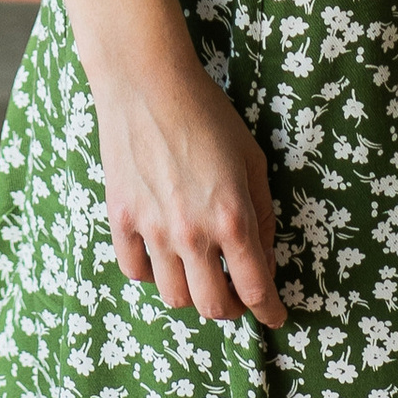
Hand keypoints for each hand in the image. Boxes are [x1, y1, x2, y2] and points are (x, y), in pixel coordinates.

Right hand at [95, 49, 285, 326]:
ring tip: (199, 274)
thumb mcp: (252, 158)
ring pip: (174, 296)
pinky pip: (135, 270)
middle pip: (213, 306)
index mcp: (232, 218)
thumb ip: (263, 213)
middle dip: (232, 309)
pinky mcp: (121, 218)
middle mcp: (192, 233)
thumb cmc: (206, 113)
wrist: (146, 80)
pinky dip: (151, 273)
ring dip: (192, 292)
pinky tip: (162, 256)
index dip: (271, 312)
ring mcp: (153, 229)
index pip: (257, 289)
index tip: (276, 317)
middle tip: (237, 297)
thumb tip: (264, 256)